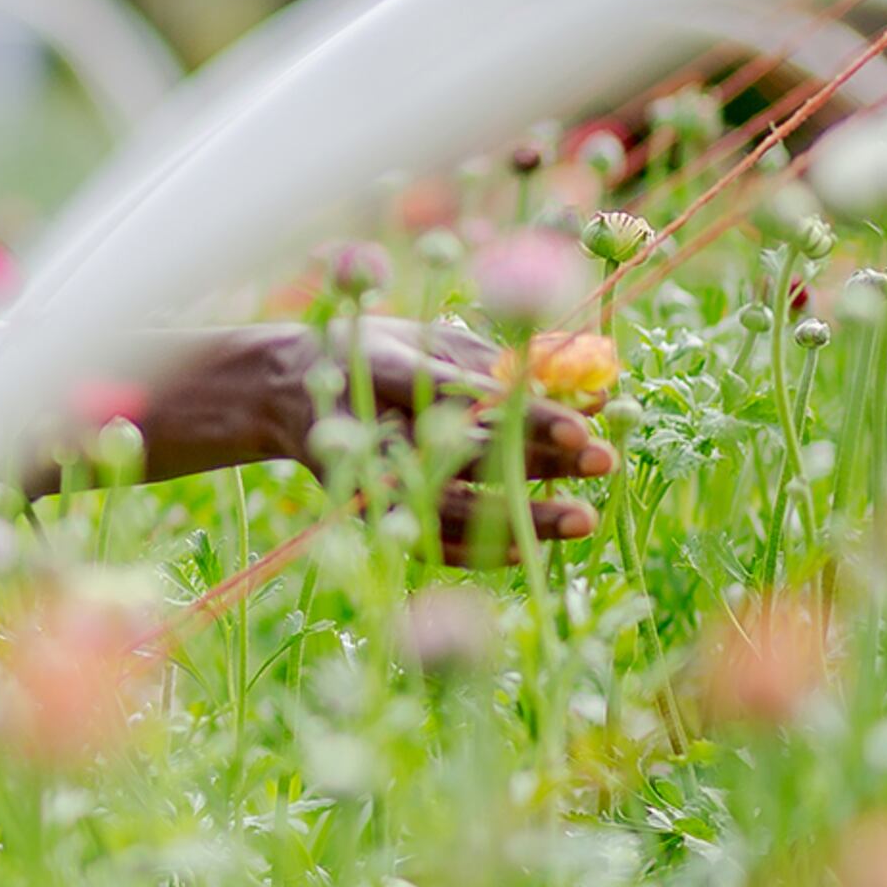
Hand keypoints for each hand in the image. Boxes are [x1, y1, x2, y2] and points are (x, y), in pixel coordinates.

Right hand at [123, 322, 611, 562]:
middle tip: (602, 460)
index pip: (462, 391)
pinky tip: (534, 549)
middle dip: (539, 459)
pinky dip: (482, 551)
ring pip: (453, 508)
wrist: (285, 389)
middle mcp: (372, 424)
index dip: (523, 410)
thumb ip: (495, 357)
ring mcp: (367, 474)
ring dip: (523, 517)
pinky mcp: (368, 510)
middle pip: (465, 452)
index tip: (582, 421)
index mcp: (384, 367)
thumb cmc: (376, 352)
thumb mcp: (429, 336)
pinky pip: (430, 543)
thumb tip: (582, 376)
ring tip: (585, 519)